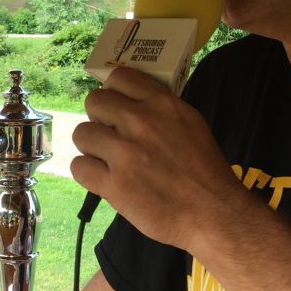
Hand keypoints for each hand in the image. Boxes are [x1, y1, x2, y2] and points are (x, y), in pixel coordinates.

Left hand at [70, 67, 238, 249]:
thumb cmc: (205, 170)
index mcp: (162, 104)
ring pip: (82, 134)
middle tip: (112, 136)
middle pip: (94, 102)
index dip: (115, 92)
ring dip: (92, 147)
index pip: (119, 77)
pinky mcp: (113, 184)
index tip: (118, 107)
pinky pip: (78, 166)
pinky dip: (89, 174)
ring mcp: (124, 153)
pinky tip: (104, 179)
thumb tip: (131, 104)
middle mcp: (140, 122)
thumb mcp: (191, 124)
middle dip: (100, 119)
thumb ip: (160, 109)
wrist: (212, 213)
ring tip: (108, 160)